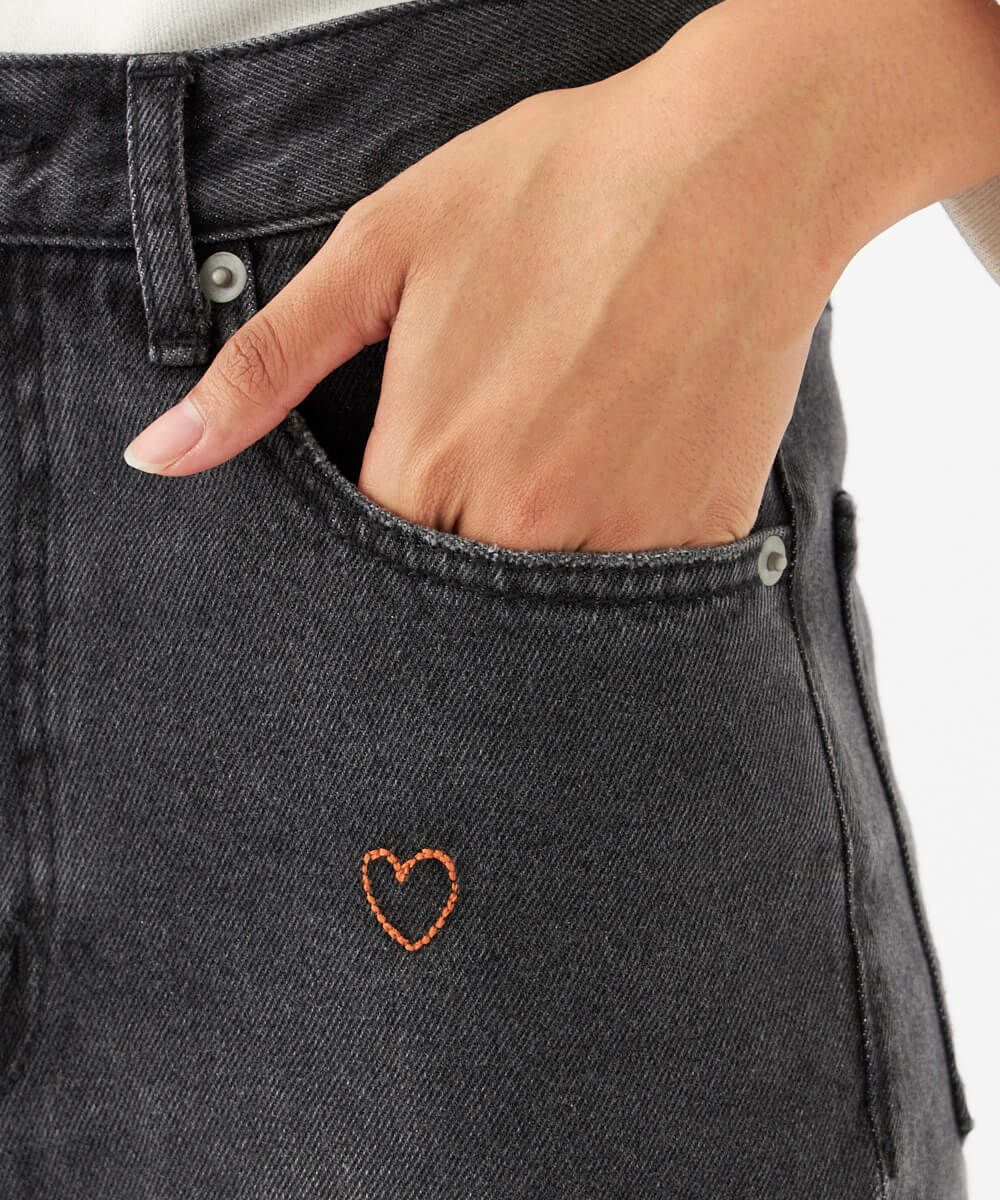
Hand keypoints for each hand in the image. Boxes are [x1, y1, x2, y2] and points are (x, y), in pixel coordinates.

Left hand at [121, 0, 999, 550]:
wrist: (733, 171)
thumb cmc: (559, 191)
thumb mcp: (384, 250)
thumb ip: (268, 366)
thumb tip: (159, 454)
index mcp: (428, 461)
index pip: (364, 573)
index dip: (374, 548)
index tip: (406, 499)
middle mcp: (516, 522)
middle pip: (449, 607)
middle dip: (451, 559)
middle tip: (491, 476)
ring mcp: (613, 540)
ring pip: (541, 619)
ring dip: (531, 569)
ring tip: (555, 475)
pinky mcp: (695, 537)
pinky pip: (636, 602)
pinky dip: (616, 567)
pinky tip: (620, 484)